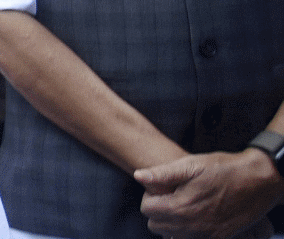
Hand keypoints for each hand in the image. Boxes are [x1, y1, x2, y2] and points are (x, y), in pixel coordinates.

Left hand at [135, 150, 283, 238]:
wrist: (258, 181)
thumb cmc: (223, 169)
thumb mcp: (191, 164)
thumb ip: (162, 174)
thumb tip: (139, 176)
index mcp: (180, 206)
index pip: (146, 209)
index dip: (152, 196)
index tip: (164, 188)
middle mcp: (191, 226)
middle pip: (156, 225)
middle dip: (159, 210)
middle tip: (173, 196)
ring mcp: (205, 235)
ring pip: (171, 235)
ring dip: (172, 222)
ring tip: (184, 204)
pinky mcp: (218, 238)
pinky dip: (187, 231)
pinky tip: (195, 215)